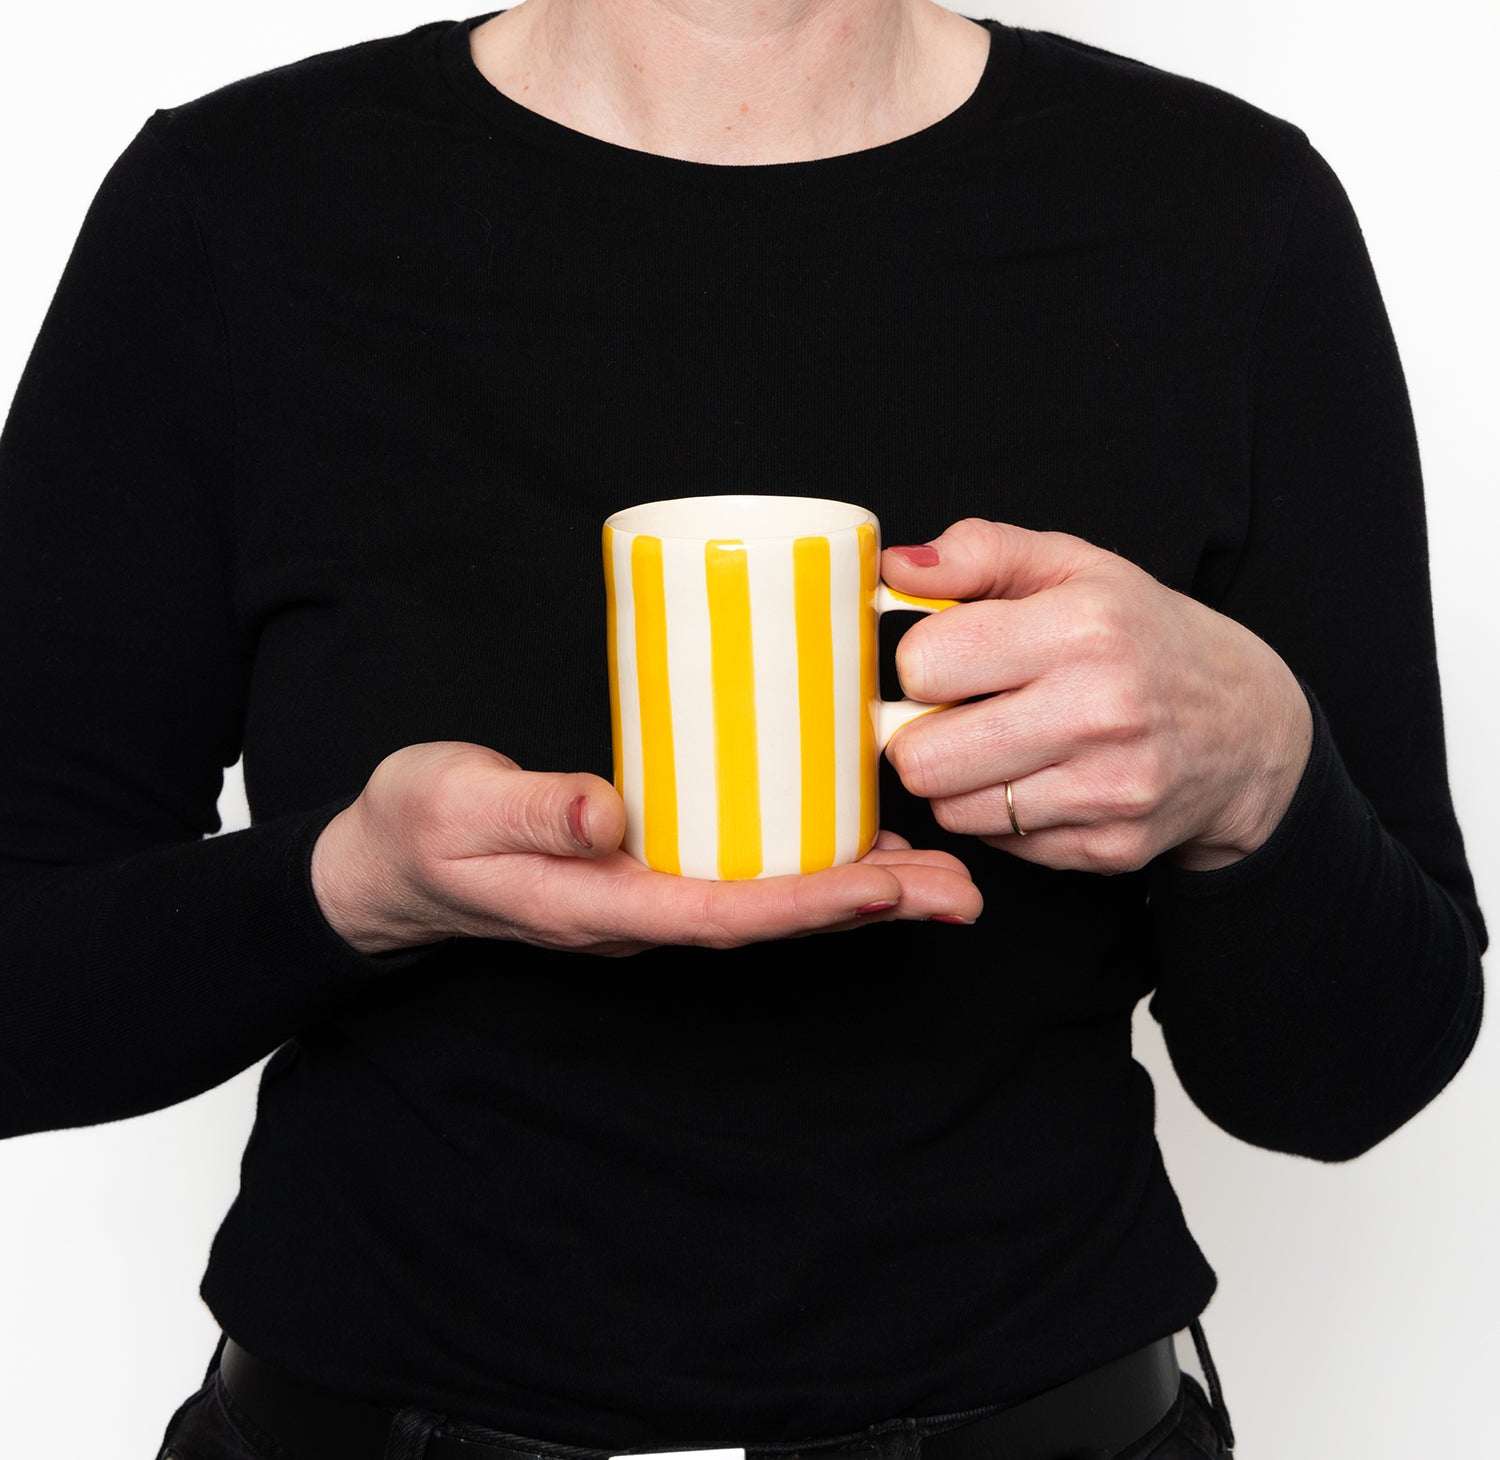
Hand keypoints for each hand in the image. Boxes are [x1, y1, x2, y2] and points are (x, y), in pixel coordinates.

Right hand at [311, 742, 982, 955]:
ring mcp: (652, 898)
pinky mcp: (657, 869)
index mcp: (601, 908)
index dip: (809, 900)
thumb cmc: (421, 827)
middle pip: (773, 921)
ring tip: (946, 878)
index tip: (888, 882)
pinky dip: (817, 867)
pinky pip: (751, 878)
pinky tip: (864, 847)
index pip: (723, 915)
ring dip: (862, 895)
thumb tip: (605, 813)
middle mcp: (641, 914)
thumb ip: (529, 810)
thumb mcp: (456, 806)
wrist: (392, 861)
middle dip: (870, 909)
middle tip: (962, 894)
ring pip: (773, 903)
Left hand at [881, 519, 1312, 873]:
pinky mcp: (1110, 848)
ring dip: (955, 780)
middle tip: (950, 715)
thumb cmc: (1144, 636)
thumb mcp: (1073, 566)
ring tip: (993, 745)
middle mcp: (1099, 713)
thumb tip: (894, 568)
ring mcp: (1108, 790)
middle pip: (921, 759)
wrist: (1250, 729)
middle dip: (918, 735)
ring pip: (951, 810)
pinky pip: (999, 844)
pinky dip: (999, 815)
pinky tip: (1036, 779)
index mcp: (1082, 629)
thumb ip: (979, 553)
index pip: (923, 665)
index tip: (945, 659)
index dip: (917, 662)